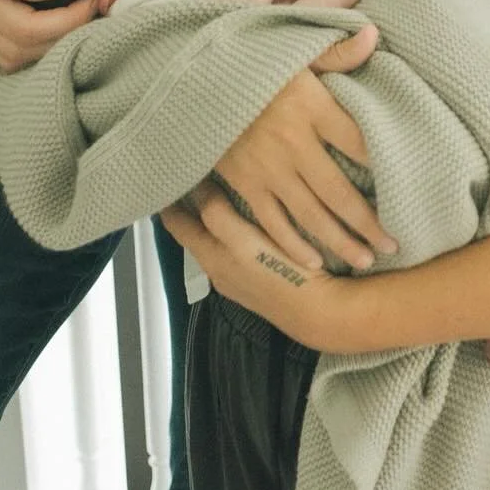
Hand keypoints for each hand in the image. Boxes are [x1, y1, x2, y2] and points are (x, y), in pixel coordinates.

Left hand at [162, 184, 354, 351]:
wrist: (320, 313)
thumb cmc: (281, 272)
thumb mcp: (243, 241)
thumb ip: (216, 215)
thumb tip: (198, 187)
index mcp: (210, 257)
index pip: (177, 224)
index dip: (170, 201)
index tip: (169, 177)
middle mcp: (218, 270)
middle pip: (194, 234)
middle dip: (190, 208)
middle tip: (194, 176)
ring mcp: (239, 280)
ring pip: (216, 242)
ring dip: (212, 220)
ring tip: (220, 191)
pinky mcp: (259, 283)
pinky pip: (236, 251)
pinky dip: (233, 234)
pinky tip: (250, 223)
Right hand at [210, 25, 396, 271]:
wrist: (194, 77)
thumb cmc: (251, 63)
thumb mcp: (294, 50)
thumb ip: (335, 50)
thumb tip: (374, 34)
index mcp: (310, 107)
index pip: (358, 141)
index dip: (385, 165)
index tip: (408, 186)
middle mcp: (292, 142)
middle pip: (339, 192)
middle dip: (368, 223)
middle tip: (393, 246)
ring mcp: (266, 167)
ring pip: (310, 215)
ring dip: (339, 241)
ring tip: (364, 260)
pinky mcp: (243, 182)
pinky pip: (271, 221)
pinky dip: (292, 245)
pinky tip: (313, 262)